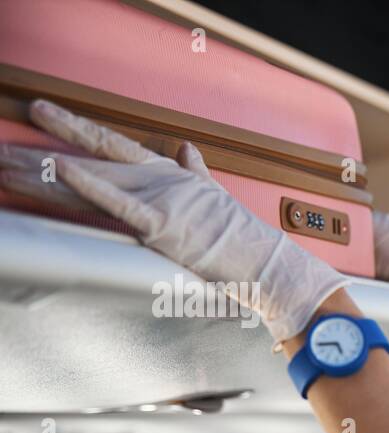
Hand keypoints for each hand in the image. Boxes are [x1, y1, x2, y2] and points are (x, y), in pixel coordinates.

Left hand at [0, 99, 346, 343]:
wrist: (267, 263)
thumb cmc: (244, 240)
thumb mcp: (218, 196)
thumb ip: (198, 172)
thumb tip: (187, 151)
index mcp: (175, 175)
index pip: (116, 147)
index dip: (78, 130)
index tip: (45, 116)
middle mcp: (164, 181)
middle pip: (95, 156)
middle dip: (48, 148)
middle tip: (10, 138)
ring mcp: (162, 200)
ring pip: (94, 178)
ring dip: (49, 171)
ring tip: (10, 163)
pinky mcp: (162, 226)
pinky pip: (116, 202)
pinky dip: (87, 183)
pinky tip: (61, 168)